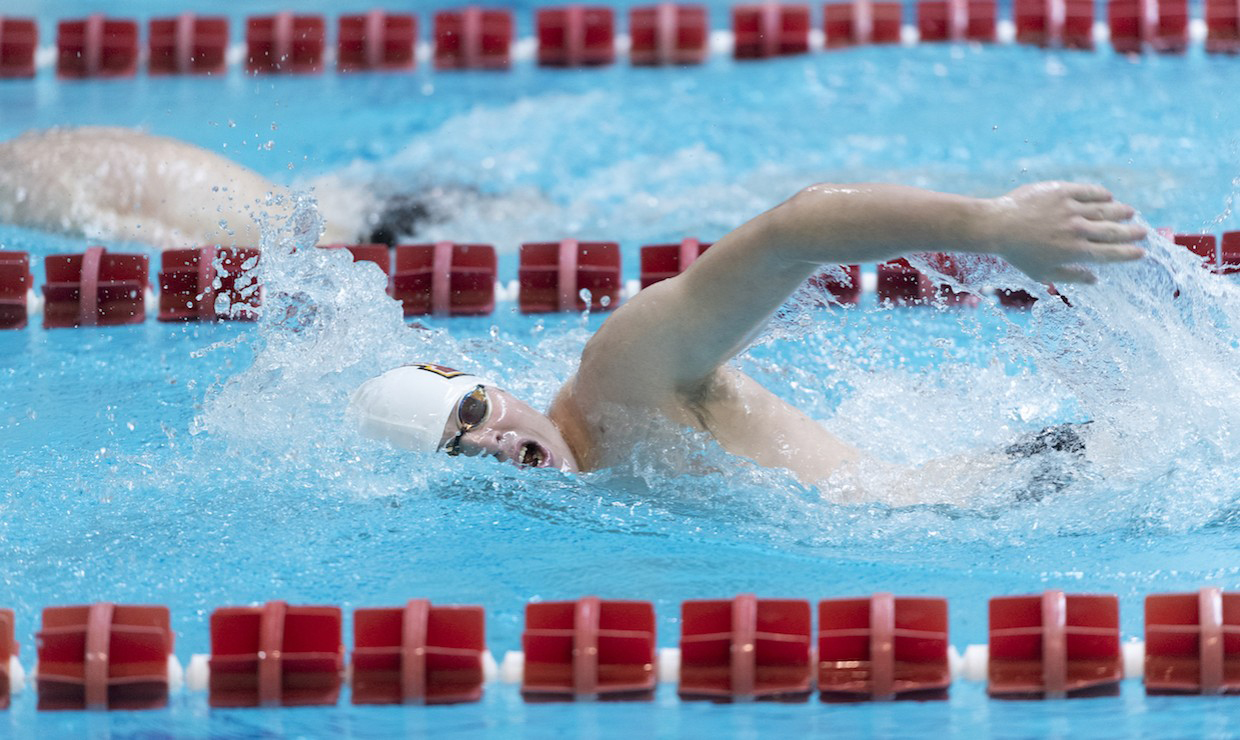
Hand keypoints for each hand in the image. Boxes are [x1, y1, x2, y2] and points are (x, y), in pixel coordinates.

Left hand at [986, 182, 1146, 283]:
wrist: (997, 226)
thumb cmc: (1018, 253)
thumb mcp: (1043, 273)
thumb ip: (1071, 276)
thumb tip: (1095, 279)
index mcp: (1075, 252)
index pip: (1110, 253)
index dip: (1128, 253)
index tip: (1141, 252)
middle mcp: (1077, 230)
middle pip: (1113, 231)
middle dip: (1131, 232)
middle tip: (1143, 231)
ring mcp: (1071, 209)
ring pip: (1105, 209)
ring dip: (1120, 212)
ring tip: (1130, 213)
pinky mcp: (1063, 191)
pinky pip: (1089, 191)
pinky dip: (1102, 195)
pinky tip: (1108, 197)